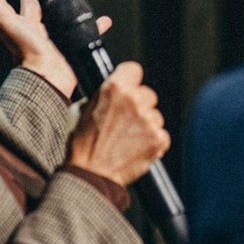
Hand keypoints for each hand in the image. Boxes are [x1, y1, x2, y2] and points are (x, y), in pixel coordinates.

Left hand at [0, 0, 110, 100]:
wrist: (46, 75)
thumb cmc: (23, 49)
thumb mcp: (5, 22)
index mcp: (26, 26)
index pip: (26, 9)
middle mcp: (43, 34)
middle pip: (48, 16)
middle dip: (52, 6)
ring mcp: (59, 42)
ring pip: (68, 24)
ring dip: (75, 15)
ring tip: (83, 7)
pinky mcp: (75, 49)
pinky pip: (88, 35)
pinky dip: (97, 28)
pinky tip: (105, 21)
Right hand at [65, 61, 169, 187]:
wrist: (90, 174)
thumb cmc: (82, 145)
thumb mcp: (82, 110)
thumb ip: (102, 96)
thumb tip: (112, 92)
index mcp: (114, 89)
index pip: (133, 69)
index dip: (130, 79)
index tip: (129, 86)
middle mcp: (134, 101)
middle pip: (147, 94)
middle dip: (139, 105)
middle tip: (124, 121)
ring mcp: (148, 120)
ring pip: (155, 115)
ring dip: (146, 124)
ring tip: (127, 139)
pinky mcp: (158, 139)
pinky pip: (161, 134)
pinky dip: (153, 141)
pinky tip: (136, 148)